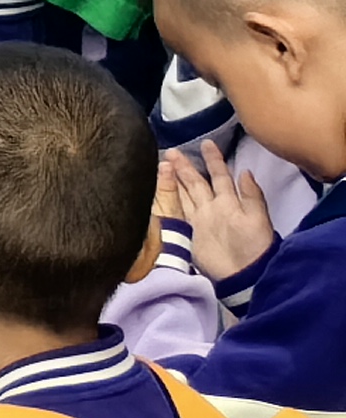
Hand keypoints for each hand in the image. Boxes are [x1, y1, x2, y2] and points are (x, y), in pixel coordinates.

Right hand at [160, 143, 276, 284]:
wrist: (244, 274)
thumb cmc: (255, 246)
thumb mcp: (258, 218)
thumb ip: (252, 195)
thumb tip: (245, 172)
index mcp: (228, 202)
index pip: (218, 175)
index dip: (213, 160)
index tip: (206, 143)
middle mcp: (210, 208)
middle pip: (195, 183)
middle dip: (184, 166)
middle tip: (172, 151)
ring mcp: (197, 219)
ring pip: (183, 194)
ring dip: (173, 180)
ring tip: (163, 164)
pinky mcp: (186, 232)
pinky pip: (174, 212)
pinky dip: (166, 201)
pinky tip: (158, 190)